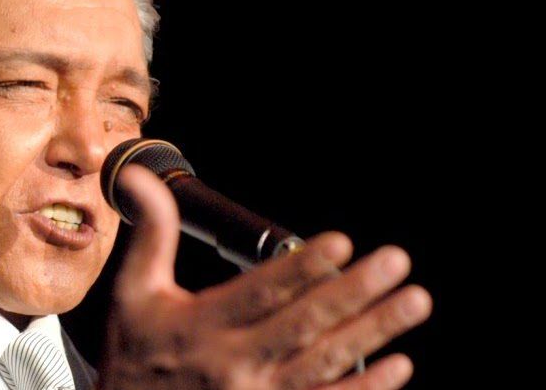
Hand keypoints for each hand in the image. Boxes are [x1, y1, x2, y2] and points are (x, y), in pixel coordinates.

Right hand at [98, 165, 432, 389]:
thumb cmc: (131, 358)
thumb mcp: (132, 293)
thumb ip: (150, 235)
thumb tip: (141, 178)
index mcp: (200, 326)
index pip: (261, 292)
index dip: (302, 267)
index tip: (340, 242)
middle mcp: (233, 364)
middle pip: (304, 324)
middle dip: (354, 291)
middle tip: (395, 261)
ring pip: (325, 362)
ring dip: (373, 331)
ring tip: (414, 301)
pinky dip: (363, 389)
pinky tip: (397, 367)